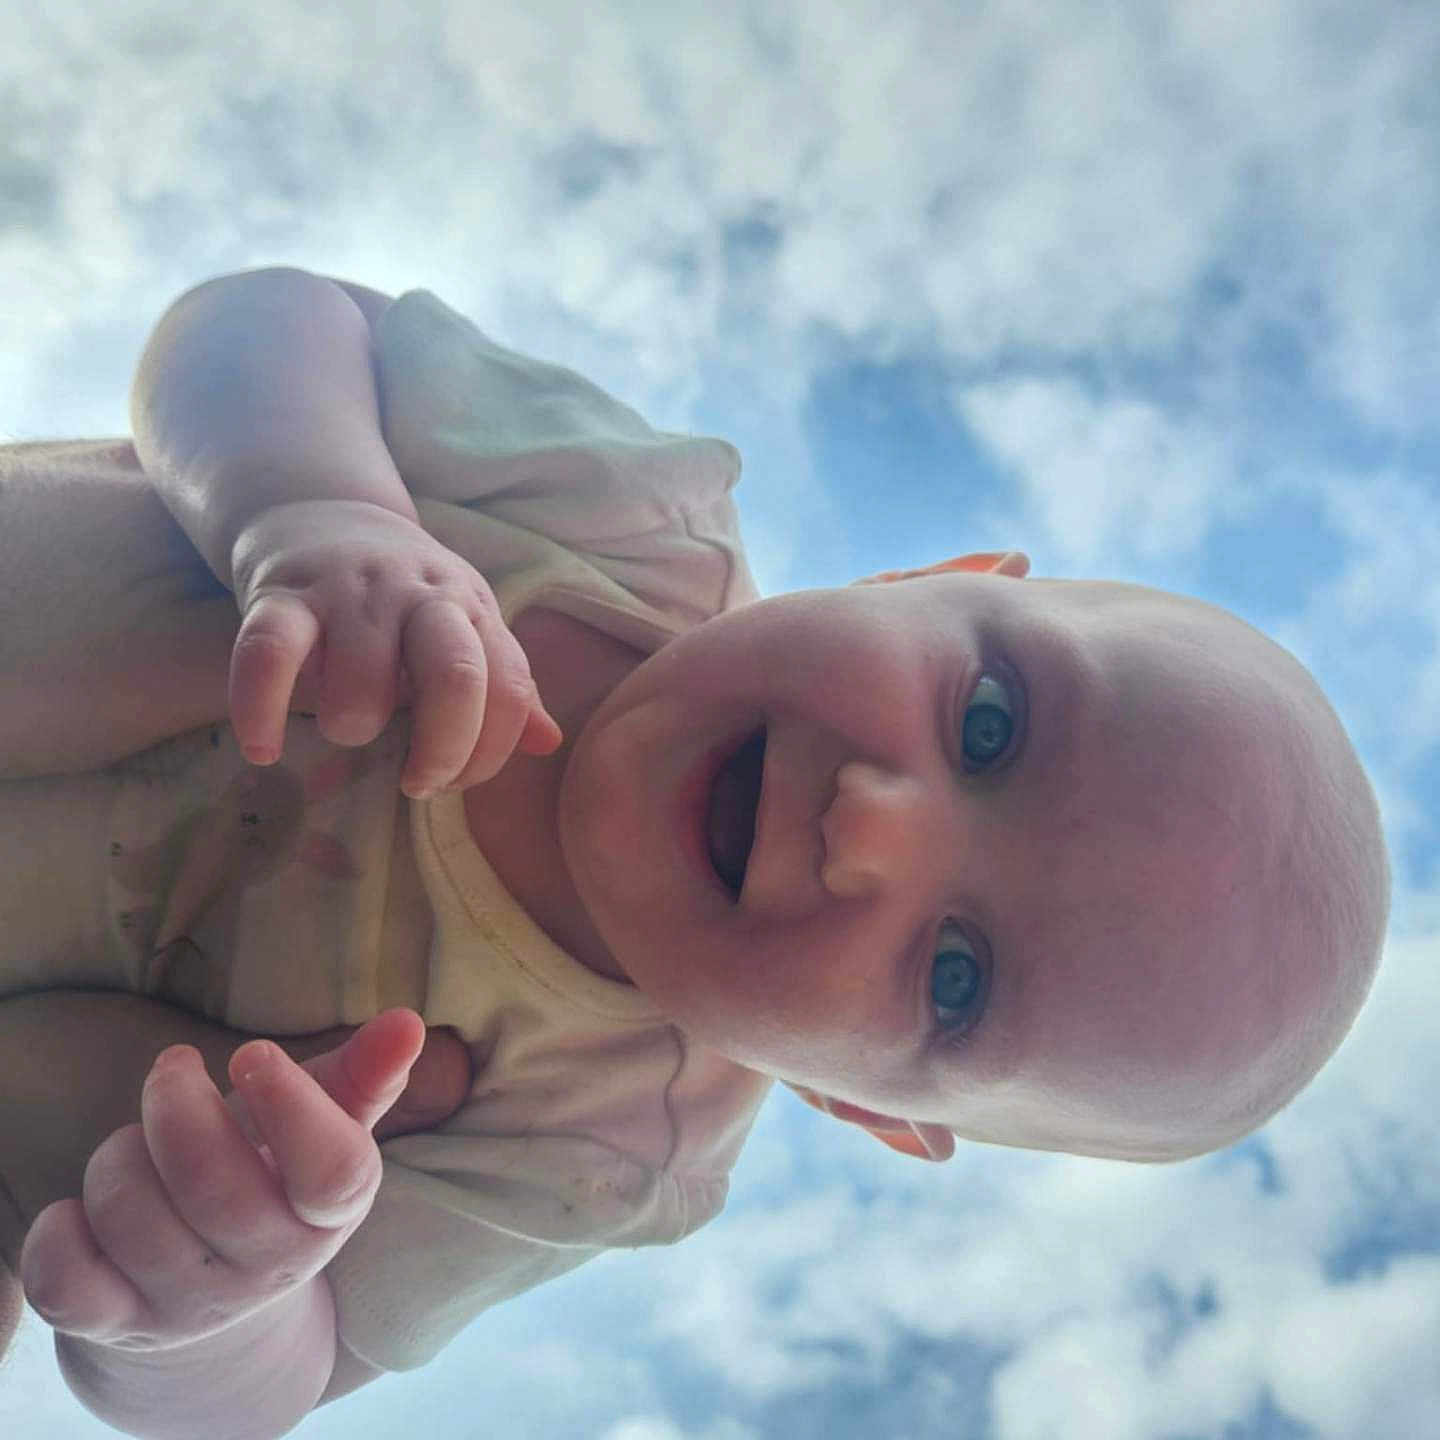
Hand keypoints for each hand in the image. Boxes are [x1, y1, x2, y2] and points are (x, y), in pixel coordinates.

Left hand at [18, 1009, 436, 1350]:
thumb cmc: (275, 1181)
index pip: (332, 1174)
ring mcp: (188, 1308)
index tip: (253, 1051)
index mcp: (329, 1214)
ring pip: (133, 1220)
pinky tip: (87, 1208)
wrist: (217, 1307)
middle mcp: (267, 1271)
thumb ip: (365, 1074)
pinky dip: (60, 1229)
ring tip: (139, 1140)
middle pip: (216, 1191)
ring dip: (119, 1154)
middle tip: (174, 1067)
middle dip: (178, 1109)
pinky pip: (67, 1280)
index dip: (291, 1107)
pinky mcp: (115, 1328)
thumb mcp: (325, 1128)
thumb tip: (409, 1022)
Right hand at [228, 501, 561, 795]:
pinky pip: (267, 658)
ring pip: (360, 684)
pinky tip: (263, 749)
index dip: (490, 751)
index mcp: (472, 609)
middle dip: (444, 749)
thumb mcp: (464, 626)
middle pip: (456, 677)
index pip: (509, 689)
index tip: (455, 781)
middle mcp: (420, 596)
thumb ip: (502, 686)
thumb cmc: (401, 596)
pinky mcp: (281, 593)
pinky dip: (261, 712)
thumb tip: (550, 743)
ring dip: (351, 727)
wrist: (320, 510)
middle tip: (419, 782)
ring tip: (346, 724)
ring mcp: (351, 592)